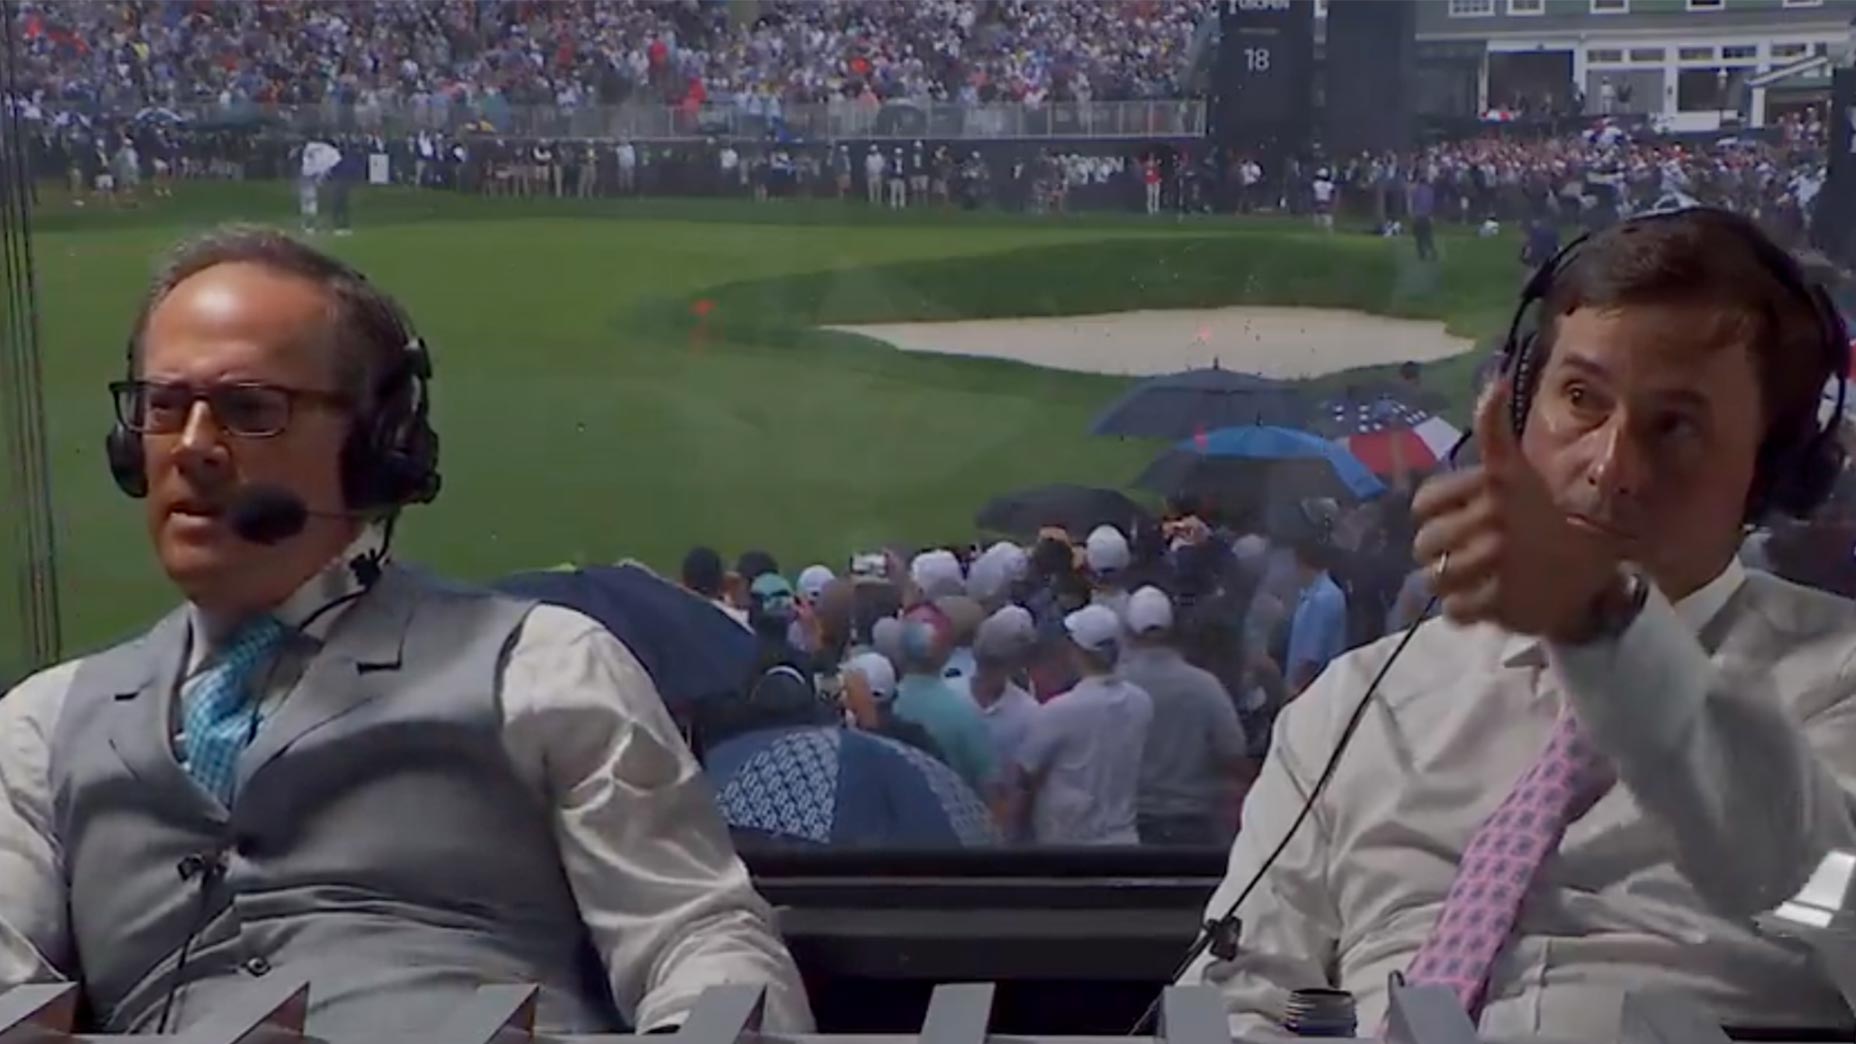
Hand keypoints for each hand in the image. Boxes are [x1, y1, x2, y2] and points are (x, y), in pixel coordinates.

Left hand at [1409, 378, 1623, 640]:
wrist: (1590, 566)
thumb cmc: (1544, 515)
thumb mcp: (1519, 468)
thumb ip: (1495, 430)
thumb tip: (1493, 382)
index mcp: (1495, 484)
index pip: (1425, 502)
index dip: (1432, 513)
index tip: (1454, 516)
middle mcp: (1493, 520)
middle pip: (1425, 544)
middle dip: (1438, 552)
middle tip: (1464, 553)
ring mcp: (1498, 562)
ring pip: (1434, 579)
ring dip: (1447, 583)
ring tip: (1471, 577)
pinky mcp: (1502, 602)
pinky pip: (1454, 610)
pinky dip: (1463, 609)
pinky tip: (1482, 599)